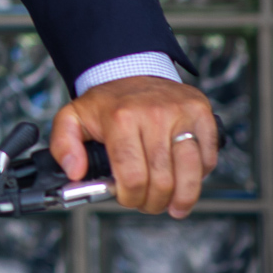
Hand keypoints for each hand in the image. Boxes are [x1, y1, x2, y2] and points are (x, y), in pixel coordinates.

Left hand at [50, 76, 217, 218]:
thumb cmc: (107, 103)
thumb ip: (63, 146)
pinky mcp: (202, 113)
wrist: (132, 69)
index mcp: (121, 118)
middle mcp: (154, 114)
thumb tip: (75, 172)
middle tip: (146, 202)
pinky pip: (208, 158)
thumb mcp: (72, 118)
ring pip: (191, 173)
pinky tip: (184, 177)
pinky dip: (200, 176)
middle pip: (162, 180)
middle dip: (153, 202)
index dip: (130, 197)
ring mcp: (182, 113)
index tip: (126, 197)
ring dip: (181, 198)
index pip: (132, 176)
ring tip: (171, 203)